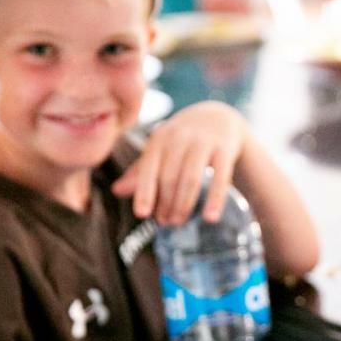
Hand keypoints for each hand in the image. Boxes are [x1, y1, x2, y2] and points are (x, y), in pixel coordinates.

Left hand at [112, 100, 248, 225]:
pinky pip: (220, 177)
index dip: (144, 192)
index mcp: (159, 138)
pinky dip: (215, 199)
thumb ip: (141, 171)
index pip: (148, 168)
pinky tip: (211, 218)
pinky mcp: (225, 149)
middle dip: (166, 203)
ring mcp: (204, 142)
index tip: (142, 214)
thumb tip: (116, 191)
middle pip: (170, 176)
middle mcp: (180, 137)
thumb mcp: (160, 149)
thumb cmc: (182, 140)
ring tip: (179, 222)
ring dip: (184, 204)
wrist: (218, 117)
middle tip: (166, 223)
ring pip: (191, 178)